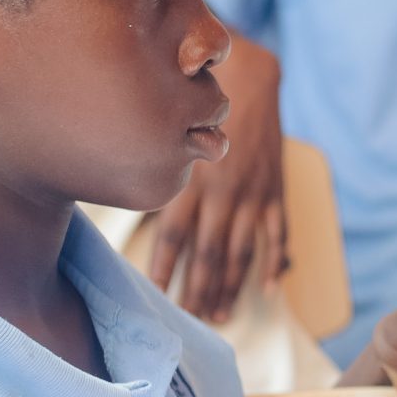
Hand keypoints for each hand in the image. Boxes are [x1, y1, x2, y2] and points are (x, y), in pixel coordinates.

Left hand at [146, 35, 284, 322]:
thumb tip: (118, 192)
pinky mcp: (275, 190)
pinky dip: (276, 263)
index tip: (156, 294)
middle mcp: (223, 191)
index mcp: (192, 178)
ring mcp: (253, 194)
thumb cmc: (193, 102)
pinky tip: (268, 289)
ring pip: (242, 251)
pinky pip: (278, 232)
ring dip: (231, 287)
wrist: (249, 79)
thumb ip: (148, 168)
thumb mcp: (163, 128)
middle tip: (191, 317)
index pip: (174, 236)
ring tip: (220, 315)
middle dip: (199, 289)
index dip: (165, 268)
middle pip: (209, 253)